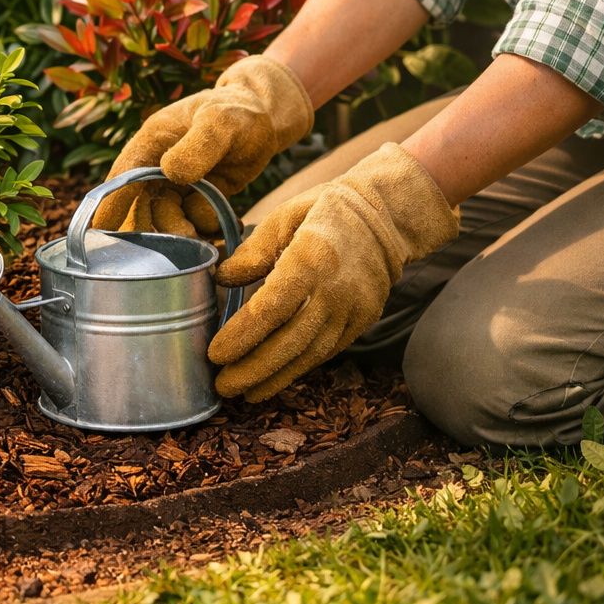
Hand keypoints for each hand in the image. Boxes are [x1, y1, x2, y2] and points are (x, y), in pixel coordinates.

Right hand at [93, 55, 313, 233]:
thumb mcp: (219, 122)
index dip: (110, 204)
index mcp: (152, 143)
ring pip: (165, 219)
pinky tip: (223, 225)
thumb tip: (169, 173)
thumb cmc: (237, 111)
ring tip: (205, 237)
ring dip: (181, 233)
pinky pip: (191, 222)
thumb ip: (198, 146)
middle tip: (179, 243)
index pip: (123, 176)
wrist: (264, 119)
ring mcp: (176, 185)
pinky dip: (204, 229)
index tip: (100, 232)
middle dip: (153, 228)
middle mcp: (157, 166)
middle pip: (140, 205)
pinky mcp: (197, 198)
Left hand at [210, 143, 459, 400]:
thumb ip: (252, 251)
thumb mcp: (284, 215)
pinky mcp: (363, 320)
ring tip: (245, 394)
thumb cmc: (325, 210)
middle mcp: (334, 291)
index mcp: (311, 260)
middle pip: (290, 341)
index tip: (215, 353)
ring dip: (276, 378)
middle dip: (253, 369)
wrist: (388, 214)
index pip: (271, 308)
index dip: (242, 335)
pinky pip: (327, 351)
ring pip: (310, 354)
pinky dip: (300, 368)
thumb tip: (222, 280)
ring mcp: (353, 310)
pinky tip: (276, 379)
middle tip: (223, 387)